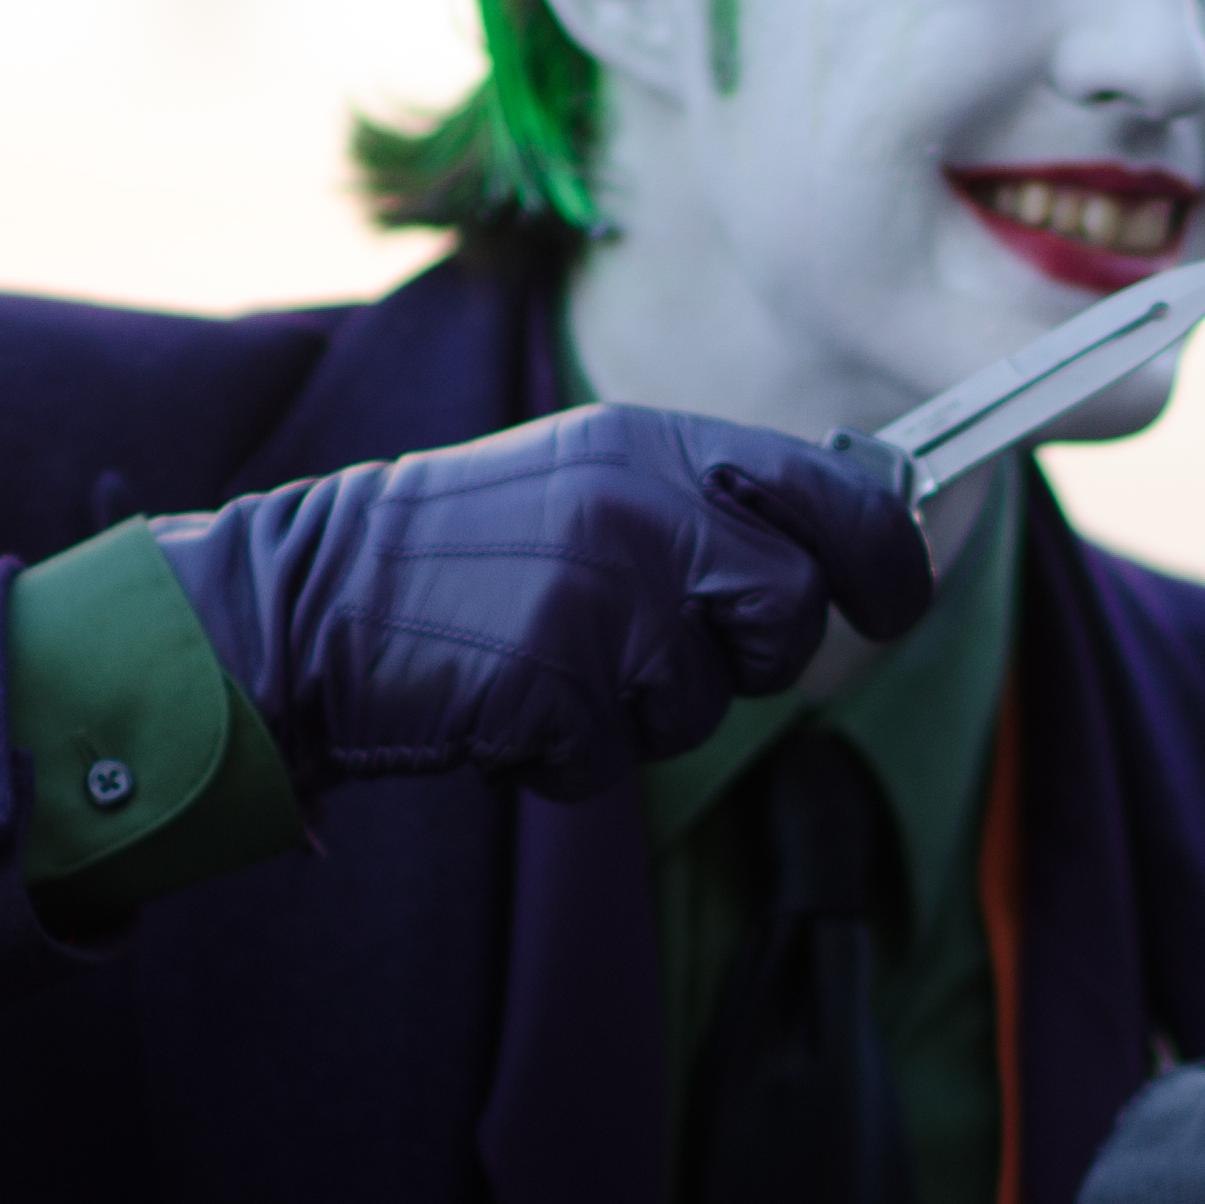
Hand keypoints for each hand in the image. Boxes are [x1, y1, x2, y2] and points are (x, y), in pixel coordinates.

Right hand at [156, 404, 934, 804]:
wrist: (308, 601)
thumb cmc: (462, 559)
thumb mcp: (589, 481)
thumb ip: (705, 501)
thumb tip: (853, 532)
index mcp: (656, 444)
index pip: (838, 493)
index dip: (888, 557)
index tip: (896, 596)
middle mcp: (644, 505)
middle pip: (792, 610)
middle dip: (746, 655)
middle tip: (654, 648)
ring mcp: (603, 591)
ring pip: (706, 699)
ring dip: (640, 712)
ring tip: (551, 663)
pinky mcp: (557, 677)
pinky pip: (614, 759)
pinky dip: (564, 759)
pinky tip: (506, 708)